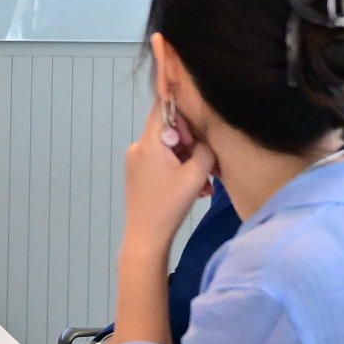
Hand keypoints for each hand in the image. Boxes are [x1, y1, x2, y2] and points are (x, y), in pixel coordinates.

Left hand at [120, 91, 218, 253]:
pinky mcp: (138, 174)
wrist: (146, 236)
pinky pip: (162, 162)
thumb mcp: (196, 175)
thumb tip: (203, 140)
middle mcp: (138, 146)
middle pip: (168, 130)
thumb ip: (204, 149)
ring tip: (204, 182)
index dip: (184, 110)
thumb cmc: (170, 204)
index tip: (198, 127)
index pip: (162, 106)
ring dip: (189, 160)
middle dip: (191, 143)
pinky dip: (178, 170)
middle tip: (207, 163)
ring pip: (169, 149)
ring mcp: (136, 161)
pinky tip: (194, 189)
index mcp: (148, 142)